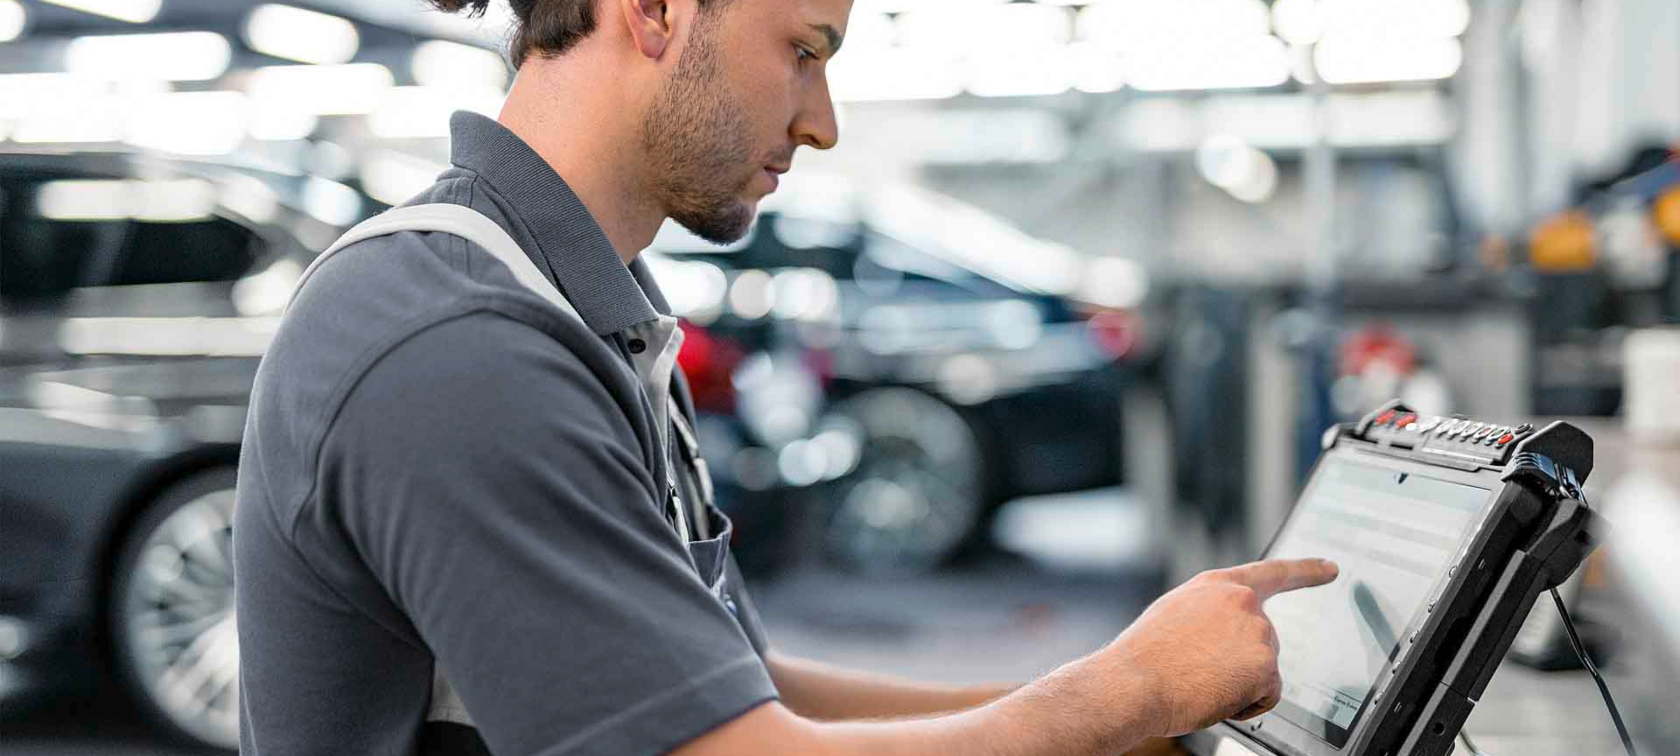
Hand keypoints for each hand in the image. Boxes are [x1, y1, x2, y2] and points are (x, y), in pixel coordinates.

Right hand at [1100, 559, 1338, 737]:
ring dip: (1240, 682)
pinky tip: (1215, 695)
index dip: (1305, 571)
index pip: (1272, 573)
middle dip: (1241, 661)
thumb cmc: (1144, 658)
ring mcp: (1256, 632)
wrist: (1132, 683)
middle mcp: (1241, 602)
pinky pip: (1268, 694)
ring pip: (1264, 668)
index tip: (1330, 568)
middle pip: (1265, 640)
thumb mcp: (1175, 615)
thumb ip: (1210, 613)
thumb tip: (1226, 634)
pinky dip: (1247, 703)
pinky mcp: (1265, 665)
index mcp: (1216, 585)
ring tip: (1199, 680)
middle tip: (1200, 670)